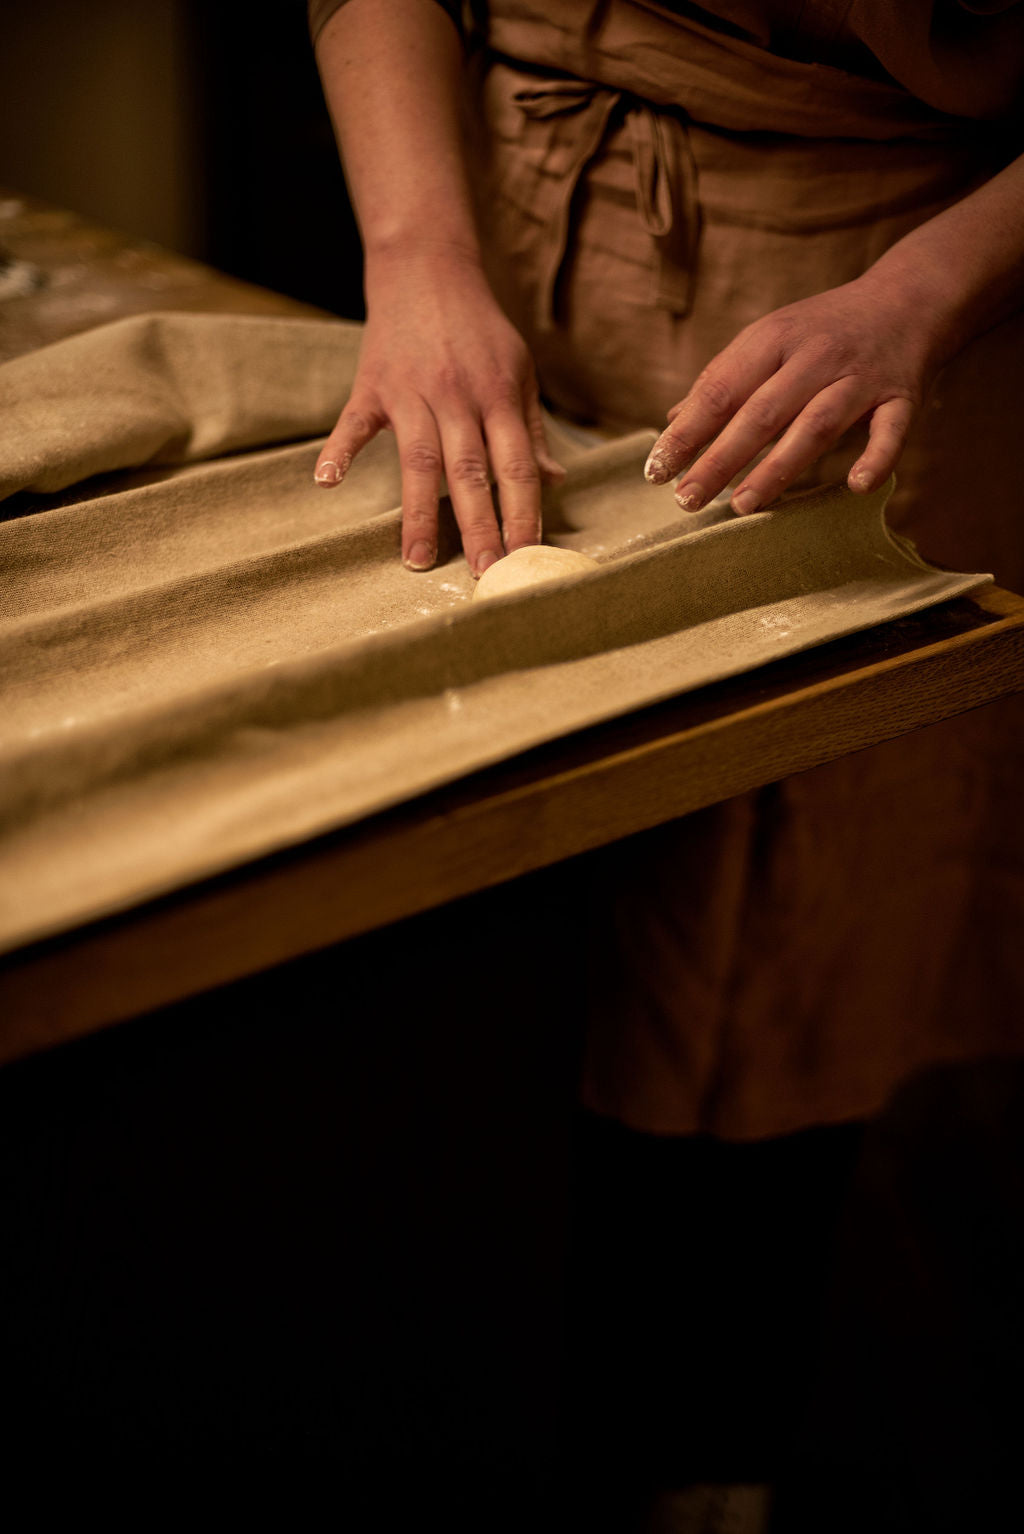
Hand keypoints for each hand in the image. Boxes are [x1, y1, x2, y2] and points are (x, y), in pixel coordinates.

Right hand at [314, 246, 562, 575]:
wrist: (427, 269)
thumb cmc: (479, 330)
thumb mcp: (519, 371)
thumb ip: (532, 430)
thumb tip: (554, 481)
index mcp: (500, 397)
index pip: (516, 466)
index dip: (523, 513)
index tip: (526, 556)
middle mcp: (458, 397)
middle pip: (471, 473)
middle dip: (480, 527)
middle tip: (484, 573)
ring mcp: (413, 391)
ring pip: (419, 460)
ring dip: (419, 514)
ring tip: (418, 561)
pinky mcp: (373, 384)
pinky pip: (355, 422)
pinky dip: (339, 450)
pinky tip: (327, 482)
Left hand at [644, 271, 946, 513]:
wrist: (908, 297)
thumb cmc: (824, 329)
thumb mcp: (770, 339)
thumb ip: (725, 379)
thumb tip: (675, 422)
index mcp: (773, 338)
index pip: (721, 389)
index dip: (687, 432)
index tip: (656, 472)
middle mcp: (814, 355)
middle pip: (761, 412)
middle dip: (720, 458)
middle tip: (686, 499)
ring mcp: (860, 375)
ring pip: (816, 424)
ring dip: (778, 467)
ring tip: (742, 506)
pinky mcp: (901, 394)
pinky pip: (891, 428)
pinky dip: (877, 456)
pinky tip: (855, 486)